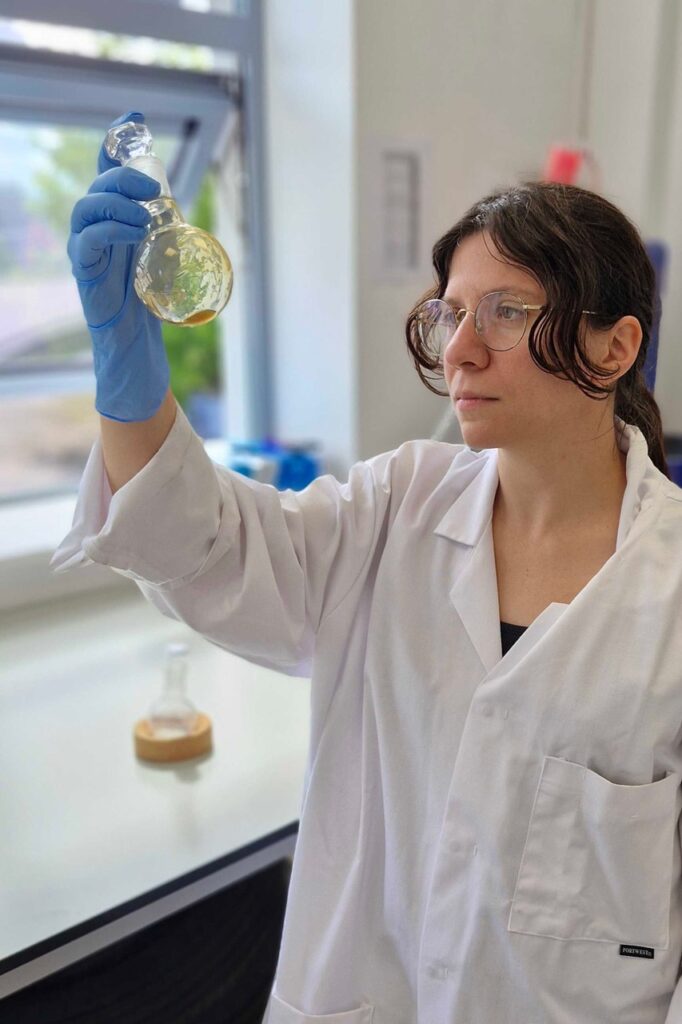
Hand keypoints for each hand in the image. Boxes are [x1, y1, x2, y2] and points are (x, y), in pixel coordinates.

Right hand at [67, 111, 169, 421]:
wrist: (135, 352)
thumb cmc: (149, 308)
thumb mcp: (164, 262)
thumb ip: (167, 236)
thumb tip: (189, 213)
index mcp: (113, 223)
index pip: (107, 174)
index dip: (116, 144)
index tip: (135, 120)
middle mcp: (94, 233)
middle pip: (96, 187)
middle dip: (124, 178)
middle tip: (157, 188)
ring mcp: (85, 254)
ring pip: (86, 209)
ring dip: (118, 203)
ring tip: (148, 213)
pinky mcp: (85, 276)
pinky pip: (87, 242)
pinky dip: (112, 231)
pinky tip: (137, 233)